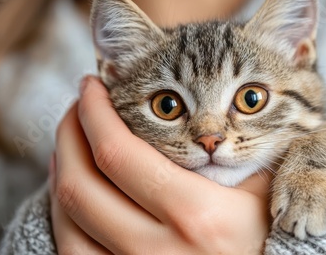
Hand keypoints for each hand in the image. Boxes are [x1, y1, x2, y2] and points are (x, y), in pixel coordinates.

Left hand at [50, 76, 272, 253]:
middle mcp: (156, 249)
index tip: (92, 87)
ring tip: (73, 140)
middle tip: (78, 107)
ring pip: (69, 218)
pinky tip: (74, 187)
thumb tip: (191, 106)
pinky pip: (72, 248)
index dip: (94, 113)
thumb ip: (237, 149)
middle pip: (81, 183)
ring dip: (62, 168)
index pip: (118, 153)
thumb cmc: (262, 239)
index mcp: (195, 215)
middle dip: (69, 133)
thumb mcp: (263, 192)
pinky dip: (64, 212)